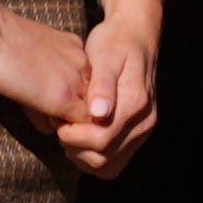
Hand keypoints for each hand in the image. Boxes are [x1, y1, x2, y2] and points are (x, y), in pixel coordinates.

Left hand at [57, 0, 164, 179]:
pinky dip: (94, 157)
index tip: (57, 118)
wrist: (136, 36)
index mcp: (136, 103)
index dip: (73, 136)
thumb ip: (102, 85)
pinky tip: (81, 138)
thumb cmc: (115, 43)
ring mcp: (143, 130)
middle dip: (75, 147)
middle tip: (60, 124)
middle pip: (104, 158)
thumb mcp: (105, 56)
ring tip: (69, 131)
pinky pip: (115, 162)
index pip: (101, 140)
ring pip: (109, 166)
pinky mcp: (138, 134)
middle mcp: (144, 122)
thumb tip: (99, 113)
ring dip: (83, 156)